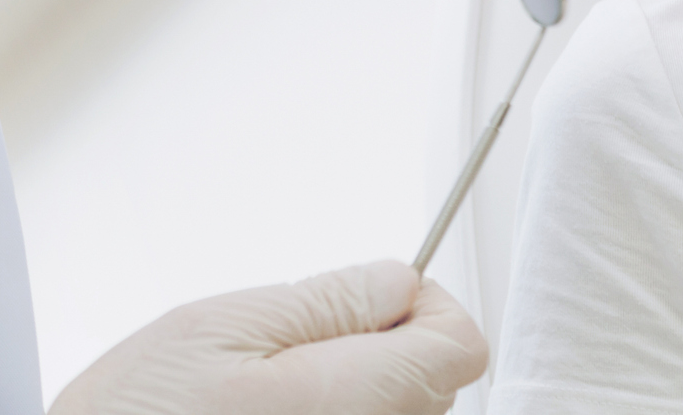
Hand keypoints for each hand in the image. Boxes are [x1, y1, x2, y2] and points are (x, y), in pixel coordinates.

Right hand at [49, 259, 488, 414]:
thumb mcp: (220, 327)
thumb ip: (328, 301)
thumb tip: (398, 279)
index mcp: (359, 401)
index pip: (461, 341)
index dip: (417, 304)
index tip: (368, 300)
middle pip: (434, 386)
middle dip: (379, 351)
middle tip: (288, 358)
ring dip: (352, 396)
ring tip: (263, 403)